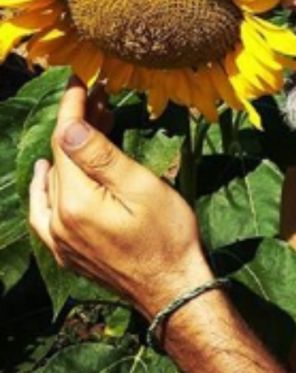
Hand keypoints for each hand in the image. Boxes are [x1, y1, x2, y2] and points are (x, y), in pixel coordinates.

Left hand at [28, 77, 212, 318]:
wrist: (172, 290)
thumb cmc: (168, 237)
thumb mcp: (143, 189)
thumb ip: (102, 158)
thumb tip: (68, 128)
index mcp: (75, 203)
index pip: (65, 143)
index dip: (72, 109)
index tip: (80, 81)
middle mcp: (57, 222)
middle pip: (59, 160)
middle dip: (76, 126)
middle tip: (99, 98)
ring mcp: (59, 240)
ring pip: (52, 183)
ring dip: (67, 153)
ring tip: (88, 128)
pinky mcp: (67, 251)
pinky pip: (45, 210)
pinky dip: (49, 185)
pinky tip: (52, 176)